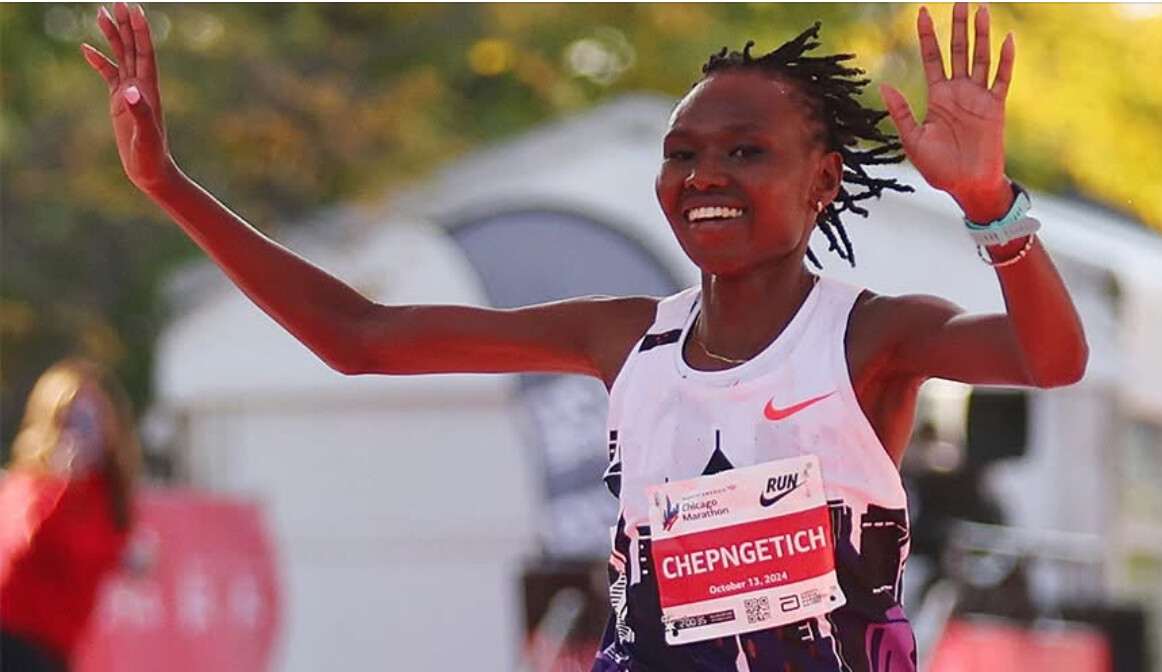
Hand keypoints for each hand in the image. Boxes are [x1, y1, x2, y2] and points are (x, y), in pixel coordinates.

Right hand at [82, 3, 172, 193]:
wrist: (150, 170)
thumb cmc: (151, 155)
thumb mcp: (146, 135)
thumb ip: (140, 112)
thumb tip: (130, 90)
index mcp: (149, 90)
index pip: (145, 54)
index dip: (141, 32)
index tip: (135, 10)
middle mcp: (141, 86)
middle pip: (133, 49)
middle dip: (125, 26)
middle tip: (117, 2)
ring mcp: (130, 92)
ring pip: (121, 57)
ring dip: (113, 36)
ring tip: (100, 13)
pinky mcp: (119, 101)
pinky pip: (108, 75)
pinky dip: (99, 61)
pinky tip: (86, 48)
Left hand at [881, 3, 1014, 220]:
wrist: (966, 186)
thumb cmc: (939, 168)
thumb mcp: (913, 140)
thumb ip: (901, 112)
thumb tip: (883, 85)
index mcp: (938, 98)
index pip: (932, 58)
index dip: (928, 36)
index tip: (922, 11)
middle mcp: (959, 92)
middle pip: (958, 51)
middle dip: (958, 26)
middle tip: (960, 0)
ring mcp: (979, 98)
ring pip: (980, 58)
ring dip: (981, 35)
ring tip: (981, 9)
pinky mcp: (996, 107)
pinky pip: (1002, 79)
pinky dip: (1005, 60)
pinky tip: (1006, 39)